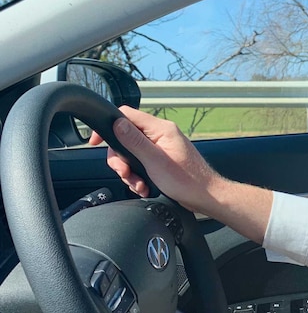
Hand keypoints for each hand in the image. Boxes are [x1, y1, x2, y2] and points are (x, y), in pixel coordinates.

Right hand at [90, 106, 272, 243]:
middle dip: (121, 160)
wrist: (206, 197)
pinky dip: (138, 177)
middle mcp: (161, 134)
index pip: (127, 115)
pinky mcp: (161, 160)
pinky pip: (140, 163)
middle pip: (125, 137)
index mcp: (161, 129)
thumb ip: (135, 141)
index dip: (108, 126)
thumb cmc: (187, 181)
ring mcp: (161, 147)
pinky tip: (144, 187)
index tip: (96, 142)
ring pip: (131, 154)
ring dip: (130, 172)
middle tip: (126, 174)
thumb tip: (117, 123)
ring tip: (139, 185)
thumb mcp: (155, 161)